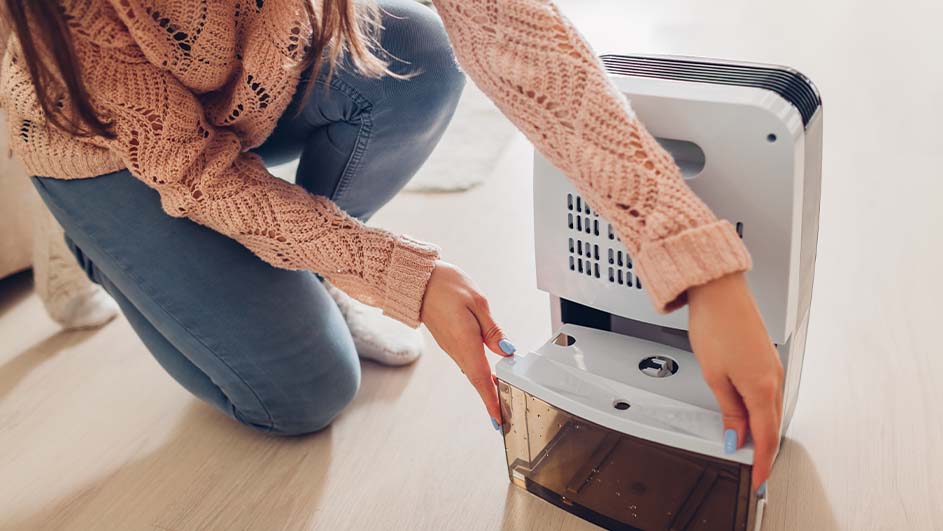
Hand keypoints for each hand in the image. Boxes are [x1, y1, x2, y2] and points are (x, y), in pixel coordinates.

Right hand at [420, 260, 514, 427]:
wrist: (417, 281)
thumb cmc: (445, 286)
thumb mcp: (478, 302)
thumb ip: (493, 330)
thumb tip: (507, 350)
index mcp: (465, 342)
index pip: (482, 378)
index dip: (492, 400)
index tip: (499, 420)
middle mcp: (457, 349)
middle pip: (478, 380)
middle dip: (492, 398)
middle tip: (505, 415)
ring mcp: (451, 347)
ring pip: (472, 372)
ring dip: (486, 386)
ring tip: (502, 398)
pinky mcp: (449, 342)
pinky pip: (467, 362)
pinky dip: (479, 372)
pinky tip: (488, 374)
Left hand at [687, 272, 783, 491]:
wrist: (720, 290)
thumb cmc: (715, 324)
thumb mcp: (715, 376)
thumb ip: (729, 411)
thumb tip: (736, 438)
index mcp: (761, 387)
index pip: (765, 438)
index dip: (762, 465)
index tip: (758, 482)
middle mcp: (774, 378)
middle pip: (771, 426)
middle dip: (764, 452)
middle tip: (754, 472)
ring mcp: (772, 367)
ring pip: (771, 410)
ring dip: (762, 431)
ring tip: (750, 449)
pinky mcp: (766, 359)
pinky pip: (769, 394)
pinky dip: (761, 412)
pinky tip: (750, 416)